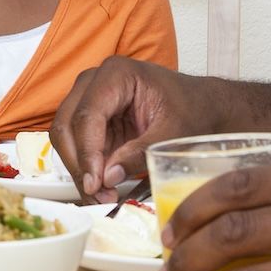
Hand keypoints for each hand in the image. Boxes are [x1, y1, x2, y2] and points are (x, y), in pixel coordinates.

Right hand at [51, 56, 214, 200]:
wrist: (204, 106)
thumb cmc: (193, 110)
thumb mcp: (173, 134)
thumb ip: (140, 154)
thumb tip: (107, 177)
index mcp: (116, 74)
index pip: (87, 115)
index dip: (87, 152)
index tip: (95, 183)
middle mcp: (94, 82)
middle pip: (67, 125)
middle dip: (79, 164)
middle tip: (97, 194)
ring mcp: (89, 99)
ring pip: (65, 138)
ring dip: (79, 170)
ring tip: (102, 196)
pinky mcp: (92, 120)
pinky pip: (77, 146)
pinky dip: (85, 169)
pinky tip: (102, 188)